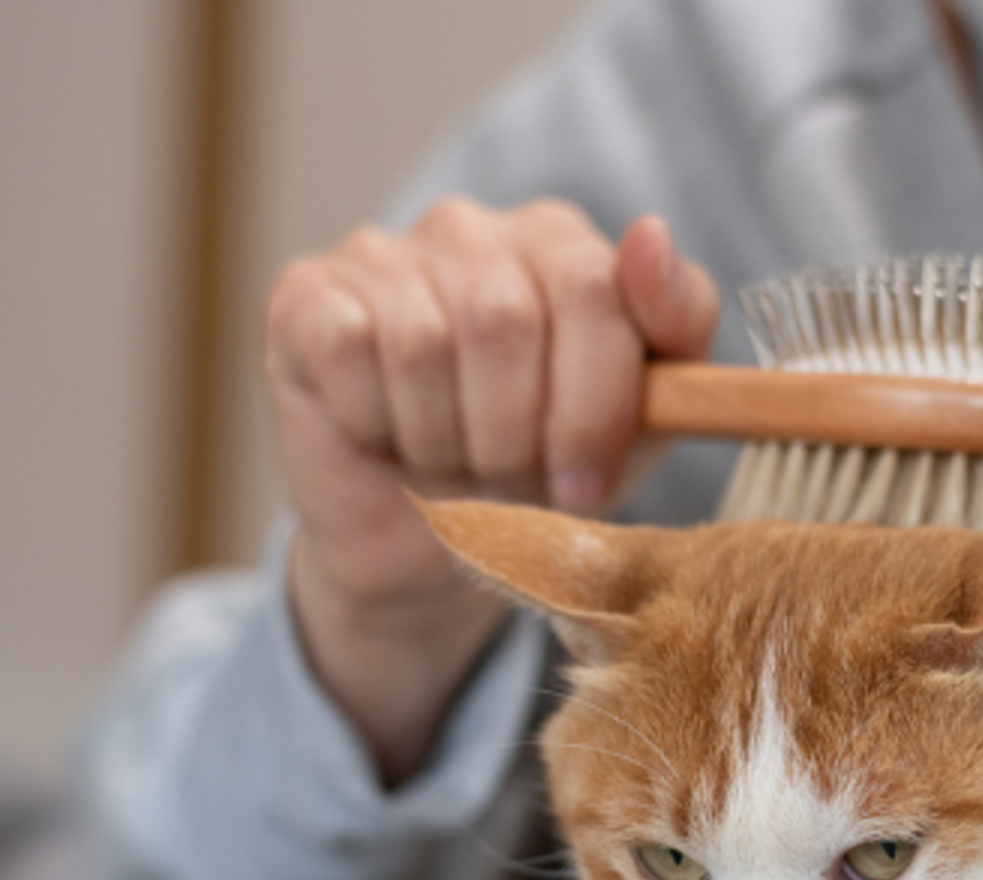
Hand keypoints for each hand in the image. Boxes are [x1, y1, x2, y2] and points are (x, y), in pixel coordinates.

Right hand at [263, 200, 719, 782]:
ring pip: (423, 344)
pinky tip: (383, 435)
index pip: (595, 287)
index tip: (582, 483)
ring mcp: (382, 253)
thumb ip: (676, 323)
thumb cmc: (542, 472)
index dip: (591, 405)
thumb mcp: (640, 421)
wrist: (425, 548)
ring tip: (448, 462)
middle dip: (512, 434)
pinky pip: (350, 351)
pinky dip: (375, 423)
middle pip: (504, 319)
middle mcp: (470, 228)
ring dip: (443, 441)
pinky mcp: (306, 296)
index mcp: (560, 243)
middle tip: (506, 478)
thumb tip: (651, 234)